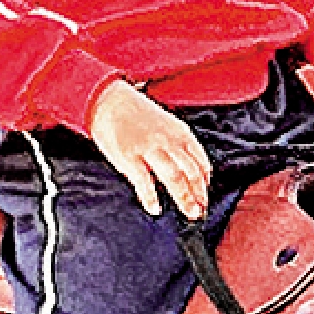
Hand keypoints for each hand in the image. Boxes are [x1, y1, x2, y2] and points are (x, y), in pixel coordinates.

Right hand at [85, 78, 210, 217]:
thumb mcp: (167, 125)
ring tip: (189, 213)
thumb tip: (189, 171)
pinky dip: (151, 198)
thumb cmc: (137, 115)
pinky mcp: (129, 157)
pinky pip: (144, 182)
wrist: (109, 101)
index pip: (201, 162)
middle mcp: (168, 141)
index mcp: (180, 133)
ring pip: (174, 177)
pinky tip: (155, 209)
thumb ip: (179, 146)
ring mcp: (149, 149)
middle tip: (200, 211)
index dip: (205, 182)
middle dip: (199, 195)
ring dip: (184, 198)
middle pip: (191, 172)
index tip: (205, 196)